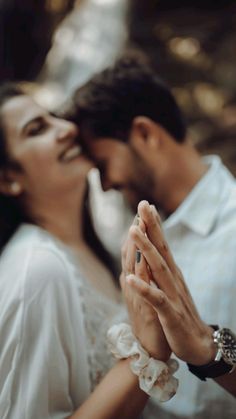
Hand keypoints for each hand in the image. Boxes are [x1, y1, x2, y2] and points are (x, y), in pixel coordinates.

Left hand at [126, 200, 215, 365]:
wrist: (197, 344)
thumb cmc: (180, 314)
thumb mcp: (169, 288)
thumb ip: (161, 271)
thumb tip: (152, 253)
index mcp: (171, 273)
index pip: (162, 245)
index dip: (154, 225)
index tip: (145, 206)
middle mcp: (173, 279)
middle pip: (161, 249)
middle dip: (151, 226)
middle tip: (142, 205)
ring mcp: (172, 295)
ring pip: (158, 268)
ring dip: (145, 249)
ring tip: (134, 230)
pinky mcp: (170, 313)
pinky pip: (155, 299)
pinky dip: (144, 288)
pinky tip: (131, 278)